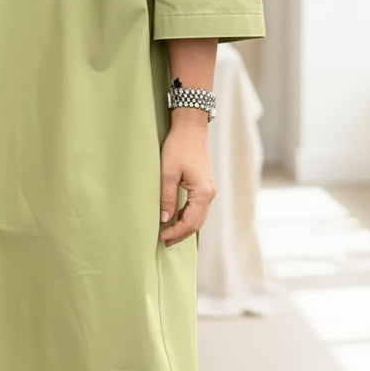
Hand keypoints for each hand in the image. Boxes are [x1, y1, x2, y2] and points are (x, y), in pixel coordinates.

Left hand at [159, 117, 216, 247]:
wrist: (190, 129)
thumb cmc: (178, 146)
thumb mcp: (167, 172)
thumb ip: (167, 197)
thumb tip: (164, 219)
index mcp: (203, 193)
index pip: (190, 222)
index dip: (175, 232)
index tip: (160, 236)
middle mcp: (209, 194)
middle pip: (196, 223)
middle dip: (180, 234)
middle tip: (163, 241)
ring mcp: (208, 190)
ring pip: (198, 217)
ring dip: (184, 227)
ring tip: (168, 233)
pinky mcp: (204, 186)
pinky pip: (197, 208)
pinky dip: (187, 217)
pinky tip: (175, 218)